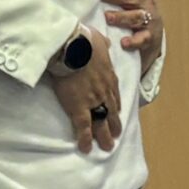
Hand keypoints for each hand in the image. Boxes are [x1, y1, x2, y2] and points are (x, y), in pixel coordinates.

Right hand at [49, 27, 122, 153]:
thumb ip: (102, 44)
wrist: (72, 47)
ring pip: (102, 122)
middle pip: (111, 111)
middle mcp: (105, 91)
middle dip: (114, 124)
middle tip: (116, 135)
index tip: (115, 112)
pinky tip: (86, 149)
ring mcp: (94, 101)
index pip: (114, 95)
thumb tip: (105, 44)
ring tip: (107, 146)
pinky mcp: (80, 108)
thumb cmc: (83, 40)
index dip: (115, 105)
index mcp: (109, 76)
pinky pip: (84, 128)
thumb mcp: (98, 39)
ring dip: (105, 135)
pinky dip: (86, 139)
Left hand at [101, 0, 163, 53]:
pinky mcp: (150, 38)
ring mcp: (149, 20)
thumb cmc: (140, 11)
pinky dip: (134, 41)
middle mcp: (146, 3)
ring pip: (136, 17)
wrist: (154, 38)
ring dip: (122, 17)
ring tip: (108, 17)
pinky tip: (124, 42)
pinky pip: (142, 39)